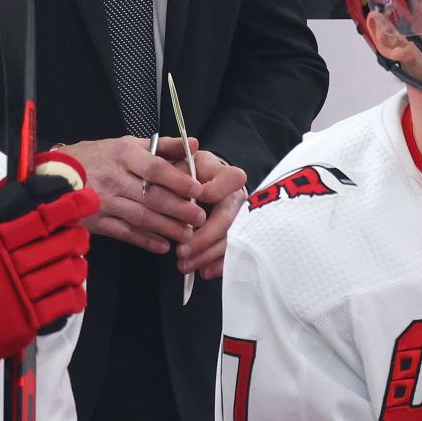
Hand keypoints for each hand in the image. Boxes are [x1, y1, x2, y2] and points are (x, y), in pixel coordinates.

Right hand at [0, 156, 94, 405]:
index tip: (83, 196)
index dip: (67, 201)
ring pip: (69, 268)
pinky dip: (74, 293)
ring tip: (71, 260)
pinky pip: (66, 302)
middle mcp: (7, 255)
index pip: (39, 208)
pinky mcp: (25, 319)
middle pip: (61, 237)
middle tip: (77, 231)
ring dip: (76, 262)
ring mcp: (18, 289)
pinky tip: (68, 289)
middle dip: (75, 232)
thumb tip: (22, 187)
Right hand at [54, 137, 203, 253]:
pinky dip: (146, 240)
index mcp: (122, 154)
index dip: (177, 180)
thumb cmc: (96, 157)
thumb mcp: (126, 143)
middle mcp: (113, 177)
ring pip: (141, 217)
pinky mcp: (97, 221)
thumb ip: (162, 146)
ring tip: (187, 234)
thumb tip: (194, 144)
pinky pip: (125, 233)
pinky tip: (163, 245)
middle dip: (178, 209)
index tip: (197, 190)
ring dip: (167, 228)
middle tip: (199, 217)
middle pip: (151, 196)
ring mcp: (104, 201)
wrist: (55, 175)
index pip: (154, 168)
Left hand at [154, 138, 246, 279]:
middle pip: (228, 218)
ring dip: (206, 255)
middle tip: (181, 250)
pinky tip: (203, 272)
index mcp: (227, 175)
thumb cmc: (189, 172)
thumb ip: (182, 159)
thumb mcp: (184, 161)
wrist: (200, 185)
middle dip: (205, 236)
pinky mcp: (237, 237)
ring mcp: (240, 219)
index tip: (194, 200)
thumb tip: (189, 148)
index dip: (212, 191)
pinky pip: (232, 253)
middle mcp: (238, 198)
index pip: (230, 180)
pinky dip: (218, 265)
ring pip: (229, 239)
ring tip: (183, 265)